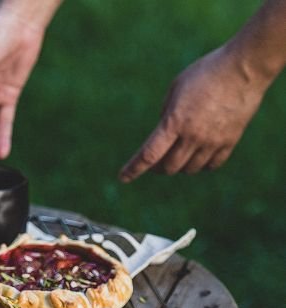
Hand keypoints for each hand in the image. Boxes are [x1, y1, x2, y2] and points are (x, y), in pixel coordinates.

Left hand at [119, 46, 266, 181]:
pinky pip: (212, 164)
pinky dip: (201, 165)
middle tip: (155, 163)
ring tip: (177, 156)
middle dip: (159, 167)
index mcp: (174, 122)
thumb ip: (166, 115)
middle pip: (170, 167)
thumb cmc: (204, 73)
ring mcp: (213, 141)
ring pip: (190, 169)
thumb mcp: (175, 90)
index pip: (149, 154)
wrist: (244, 69)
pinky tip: (198, 157)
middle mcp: (193, 136)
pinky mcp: (230, 141)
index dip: (134, 169)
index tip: (123, 178)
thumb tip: (162, 136)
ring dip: (180, 166)